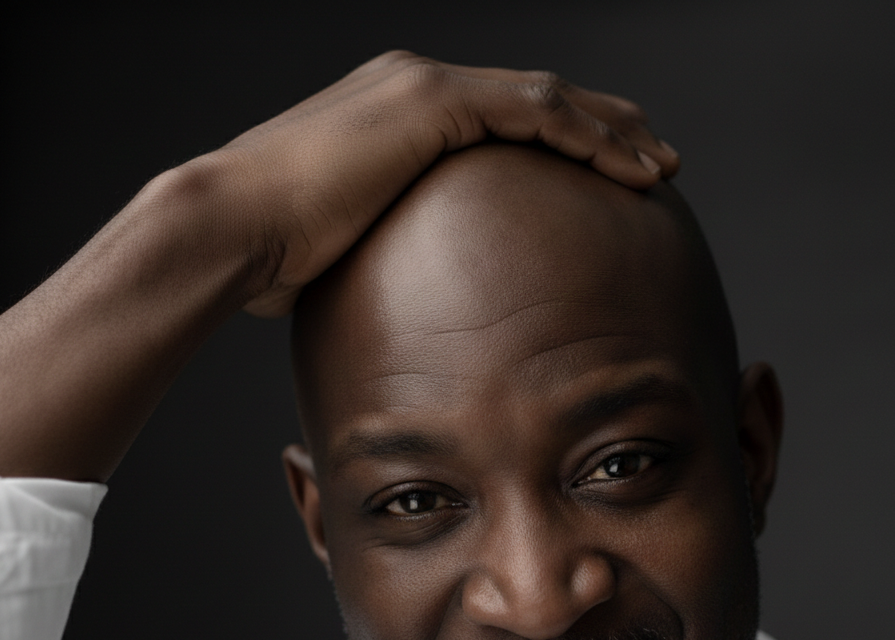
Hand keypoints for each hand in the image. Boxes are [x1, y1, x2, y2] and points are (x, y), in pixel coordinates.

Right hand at [205, 51, 678, 316]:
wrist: (234, 225)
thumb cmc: (277, 251)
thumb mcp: (348, 246)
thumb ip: (388, 250)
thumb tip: (403, 300)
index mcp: (401, 114)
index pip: (503, 118)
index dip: (562, 141)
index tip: (604, 174)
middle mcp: (417, 86)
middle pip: (538, 99)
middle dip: (603, 126)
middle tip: (652, 158)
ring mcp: (424, 87)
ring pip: (549, 98)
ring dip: (612, 130)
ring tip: (660, 166)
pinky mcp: (430, 101)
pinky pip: (535, 112)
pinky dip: (589, 136)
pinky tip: (631, 167)